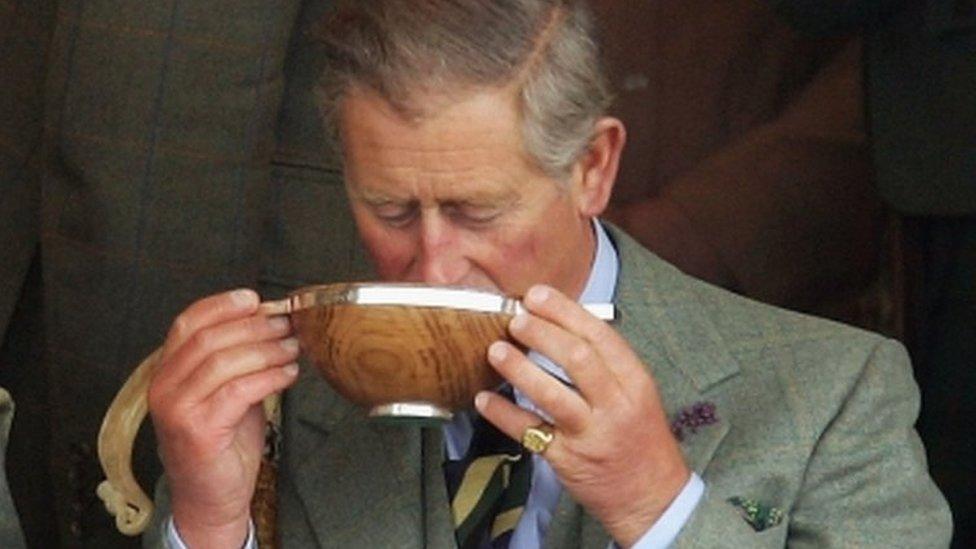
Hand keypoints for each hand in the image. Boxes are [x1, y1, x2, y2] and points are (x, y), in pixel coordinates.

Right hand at [148, 289, 300, 547]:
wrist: (211, 497)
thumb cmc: (223, 441)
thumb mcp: (227, 390)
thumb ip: (239, 359)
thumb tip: (273, 322)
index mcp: (167, 370)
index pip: (188, 322)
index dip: (222, 305)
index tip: (256, 299)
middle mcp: (164, 386)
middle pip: (209, 338)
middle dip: (254, 326)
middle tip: (286, 324)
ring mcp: (178, 409)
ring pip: (224, 361)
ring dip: (266, 350)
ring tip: (293, 347)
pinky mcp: (198, 430)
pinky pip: (238, 391)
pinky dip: (269, 377)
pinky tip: (288, 374)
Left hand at [475, 285, 689, 546]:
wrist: (652, 497)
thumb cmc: (640, 439)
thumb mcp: (636, 395)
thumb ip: (605, 364)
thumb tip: (558, 325)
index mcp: (635, 382)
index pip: (600, 336)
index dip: (565, 311)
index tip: (537, 295)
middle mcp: (616, 406)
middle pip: (577, 359)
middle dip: (542, 333)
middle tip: (516, 319)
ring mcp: (591, 435)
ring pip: (553, 395)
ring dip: (519, 369)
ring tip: (495, 350)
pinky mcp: (567, 461)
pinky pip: (530, 433)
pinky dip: (503, 414)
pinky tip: (484, 398)